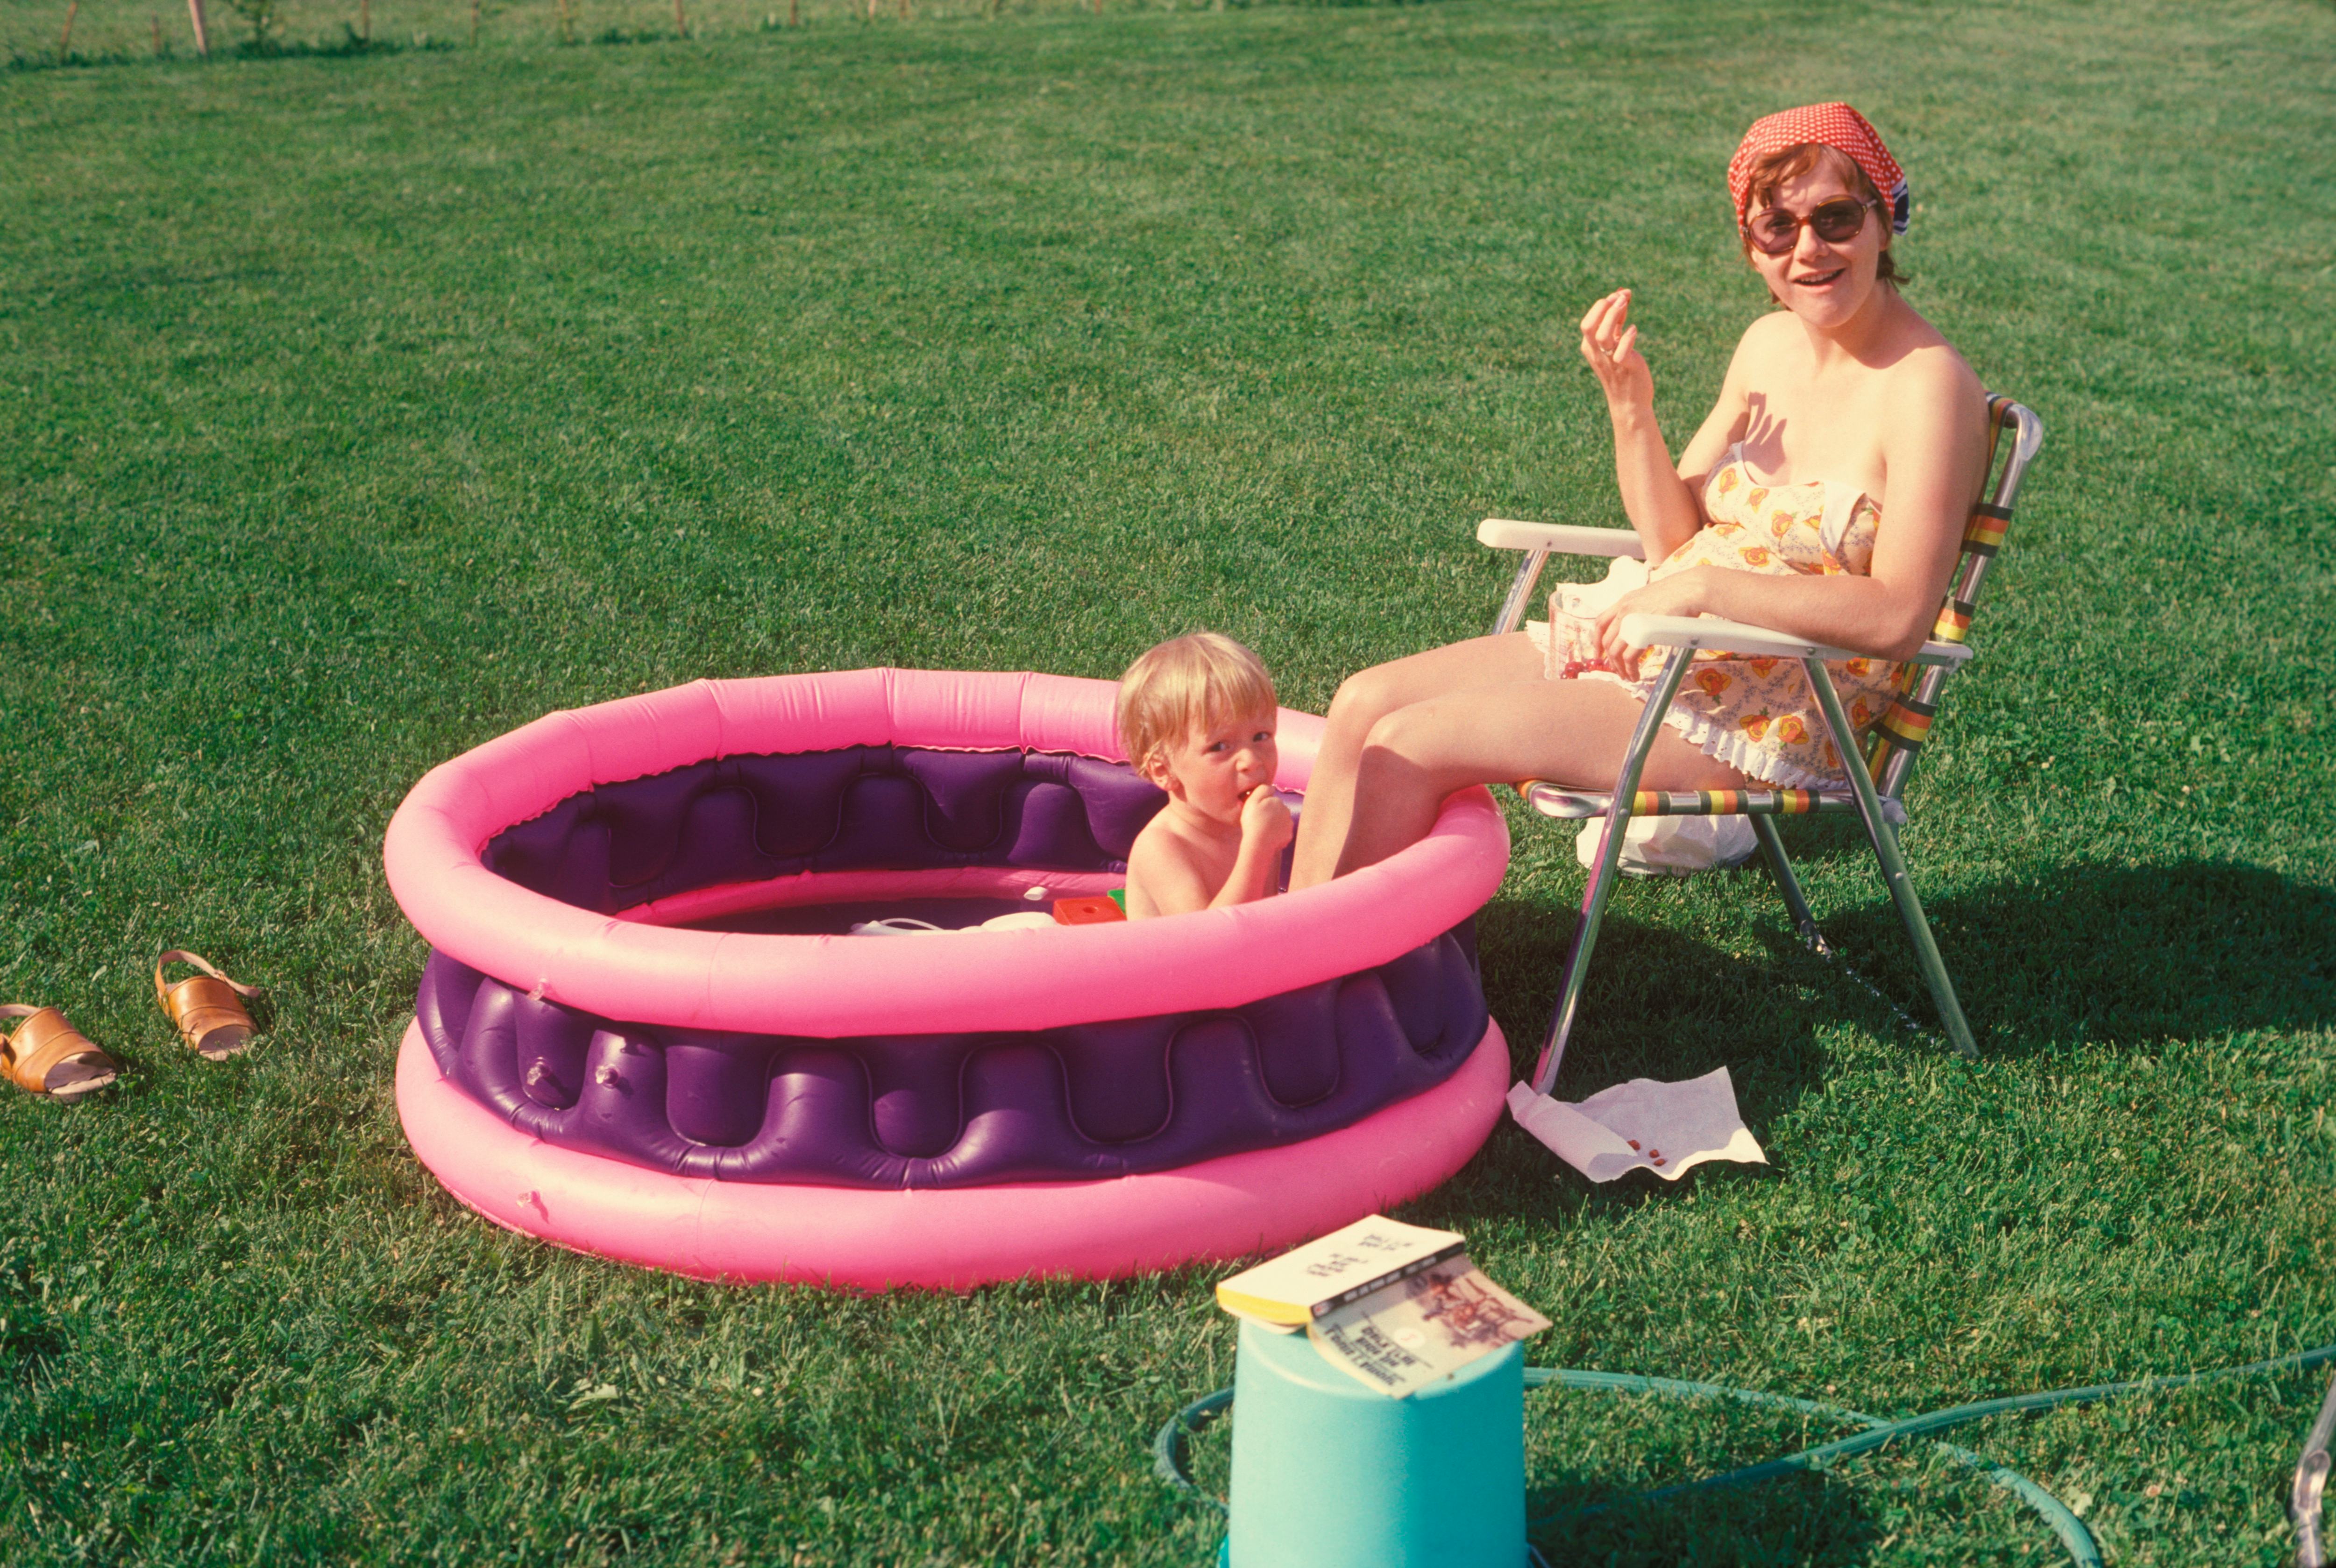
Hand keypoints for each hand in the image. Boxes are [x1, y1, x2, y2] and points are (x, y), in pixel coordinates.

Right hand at [1239, 786, 1294, 855]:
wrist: (1258, 843)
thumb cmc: (1253, 821)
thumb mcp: (1252, 800)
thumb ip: (1263, 789)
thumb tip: (1272, 787)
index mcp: (1278, 801)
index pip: (1271, 801)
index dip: (1263, 806)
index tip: (1257, 813)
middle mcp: (1287, 811)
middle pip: (1277, 811)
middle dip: (1271, 814)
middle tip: (1259, 822)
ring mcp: (1289, 824)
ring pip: (1281, 821)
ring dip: (1274, 824)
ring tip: (1263, 830)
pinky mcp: (1288, 836)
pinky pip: (1282, 833)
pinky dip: (1276, 835)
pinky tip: (1268, 838)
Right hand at [1578, 288, 1653, 414]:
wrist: (1630, 402)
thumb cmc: (1623, 371)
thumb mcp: (1616, 343)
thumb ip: (1616, 322)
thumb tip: (1620, 297)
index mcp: (1591, 347)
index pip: (1588, 321)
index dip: (1603, 304)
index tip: (1621, 294)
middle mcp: (1597, 354)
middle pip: (1588, 325)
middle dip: (1603, 307)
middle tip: (1621, 298)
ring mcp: (1609, 361)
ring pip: (1602, 335)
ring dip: (1614, 316)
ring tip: (1626, 304)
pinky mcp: (1625, 368)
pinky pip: (1622, 352)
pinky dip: (1628, 337)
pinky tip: (1634, 330)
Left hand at [1591, 568, 1711, 671]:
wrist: (1692, 588)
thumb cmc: (1680, 593)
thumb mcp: (1653, 599)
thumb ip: (1643, 613)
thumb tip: (1644, 630)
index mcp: (1625, 601)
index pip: (1600, 622)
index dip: (1596, 640)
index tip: (1599, 653)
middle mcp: (1624, 610)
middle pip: (1606, 640)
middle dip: (1609, 660)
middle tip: (1617, 671)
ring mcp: (1632, 620)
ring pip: (1615, 651)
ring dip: (1619, 668)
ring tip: (1628, 677)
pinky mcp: (1643, 632)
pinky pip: (1629, 657)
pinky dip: (1630, 669)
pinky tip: (1635, 674)